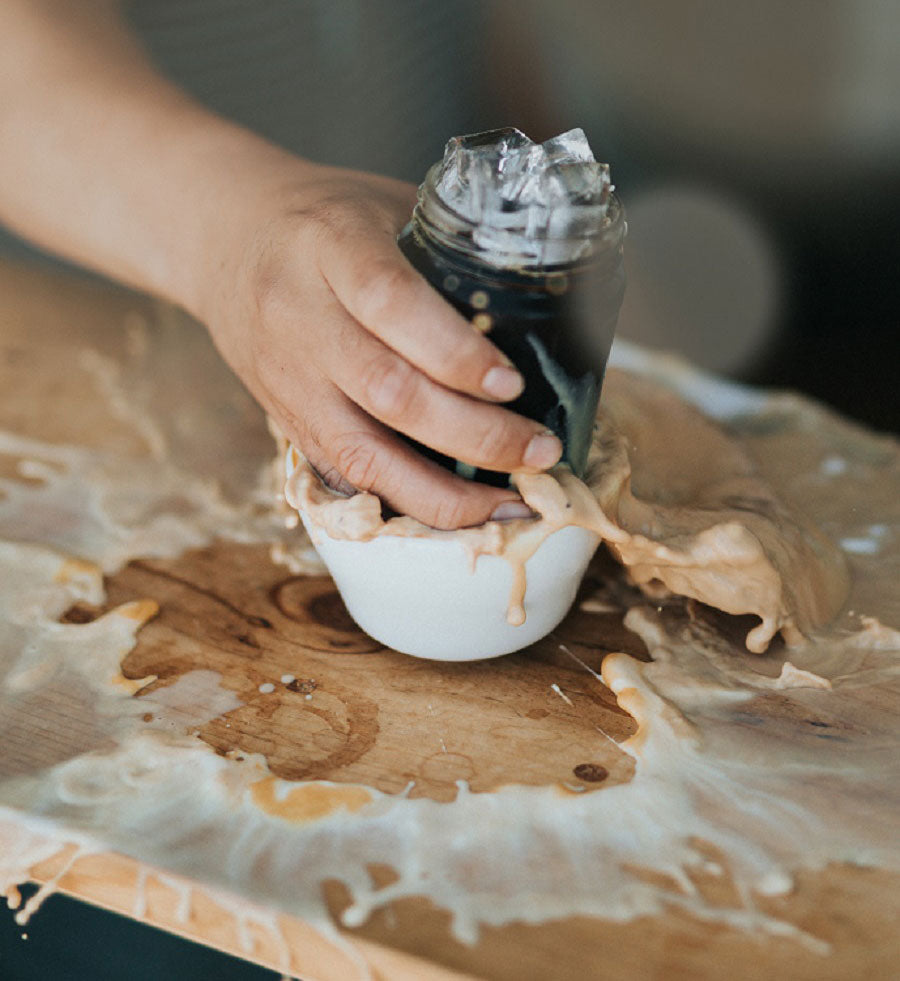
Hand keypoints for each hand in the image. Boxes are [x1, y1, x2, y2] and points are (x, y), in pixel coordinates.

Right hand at [199, 161, 562, 528]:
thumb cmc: (322, 219)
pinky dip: (404, 502)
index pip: (392, 305)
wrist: (221, 239)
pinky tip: (457, 514)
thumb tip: (542, 305)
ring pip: (362, 455)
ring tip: (509, 506)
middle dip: (475, 435)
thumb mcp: (384, 204)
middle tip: (540, 450)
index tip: (513, 384)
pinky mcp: (285, 418)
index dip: (456, 354)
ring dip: (443, 494)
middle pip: (389, 393)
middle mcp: (301, 317)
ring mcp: (288, 378)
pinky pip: (344, 477)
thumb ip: (448, 250)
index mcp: (331, 246)